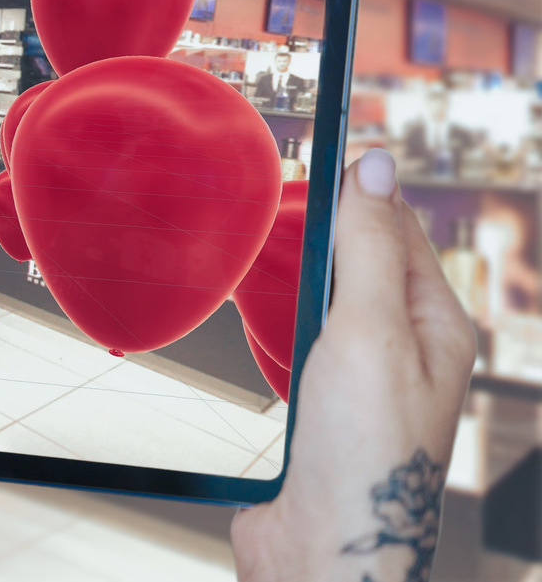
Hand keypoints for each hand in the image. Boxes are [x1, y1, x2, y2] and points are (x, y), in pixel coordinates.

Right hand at [232, 150, 474, 581]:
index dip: (357, 189)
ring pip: (326, 305)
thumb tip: (378, 163)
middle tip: (279, 196)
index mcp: (435, 327)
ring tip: (265, 248)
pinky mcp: (315, 411)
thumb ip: (368, 247)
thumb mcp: (369, 330)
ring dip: (297, 277)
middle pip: (361, 265)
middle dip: (323, 230)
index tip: (316, 148)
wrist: (324, 551)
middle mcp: (402, 352)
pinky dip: (274, 323)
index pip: (397, 230)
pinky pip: (295, 347)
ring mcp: (358, 383)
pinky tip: (254, 318)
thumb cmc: (361, 452)